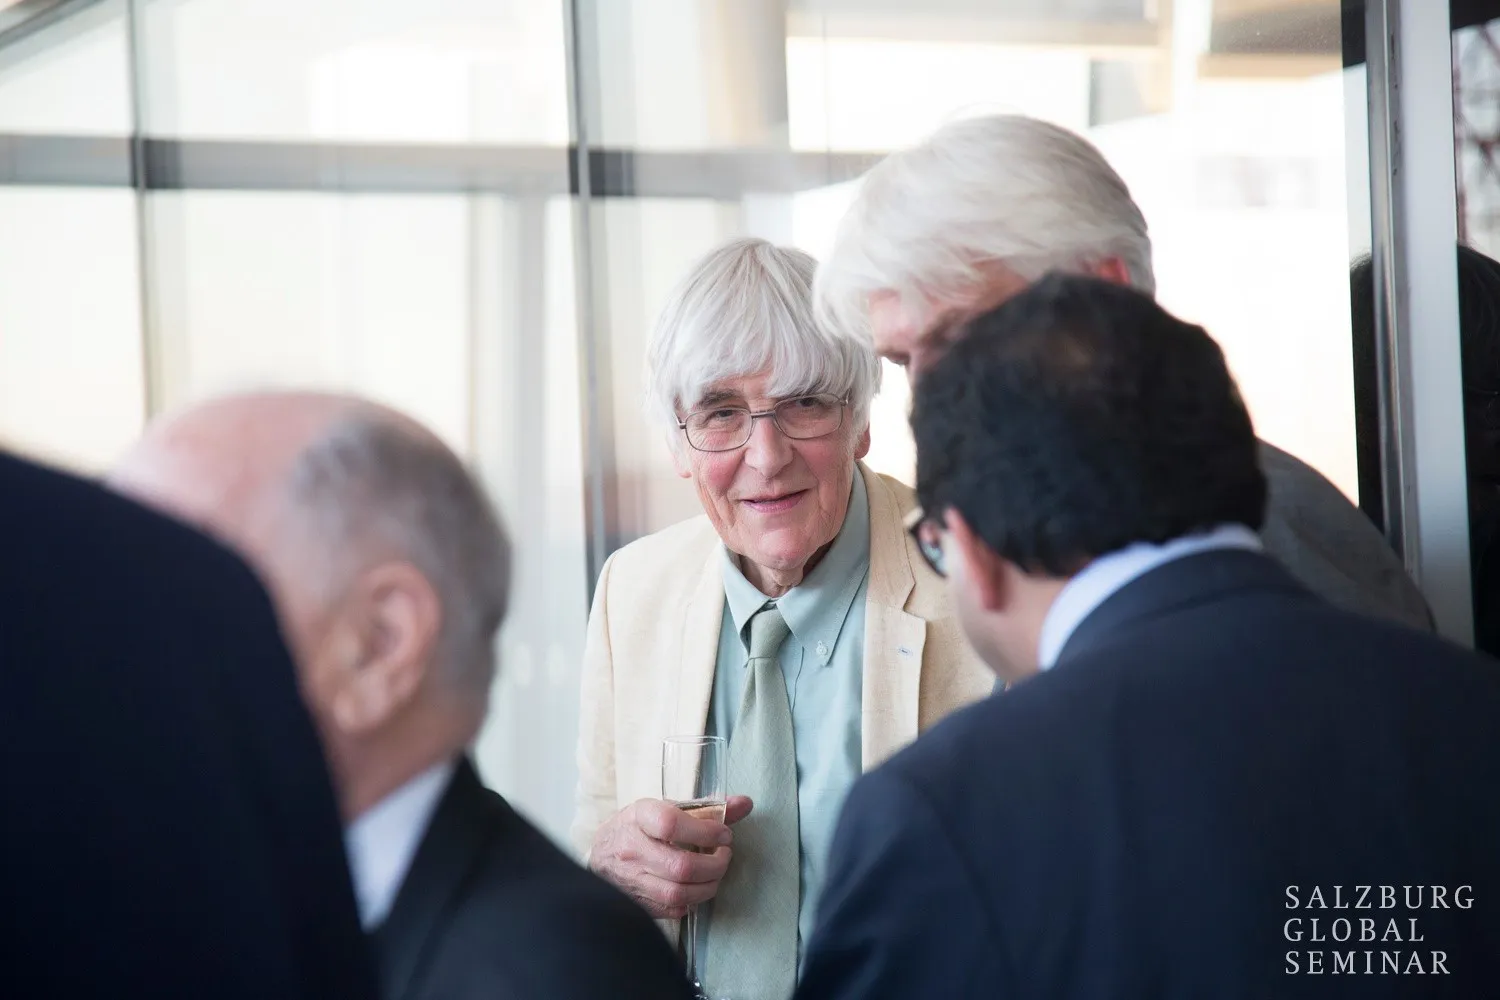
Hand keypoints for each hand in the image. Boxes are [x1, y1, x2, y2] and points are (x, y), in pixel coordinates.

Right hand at [589, 795, 753, 919]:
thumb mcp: (667, 808)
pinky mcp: (634, 902)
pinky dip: (690, 902)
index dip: (706, 832)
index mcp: (639, 817)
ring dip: (708, 887)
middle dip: (715, 865)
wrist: (601, 851)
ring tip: (716, 874)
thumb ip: (708, 807)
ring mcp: (630, 879)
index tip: (724, 834)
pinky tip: (696, 889)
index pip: (672, 824)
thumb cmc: (640, 826)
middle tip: (725, 855)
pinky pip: (670, 910)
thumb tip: (745, 803)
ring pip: (677, 893)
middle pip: (680, 866)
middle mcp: (631, 849)